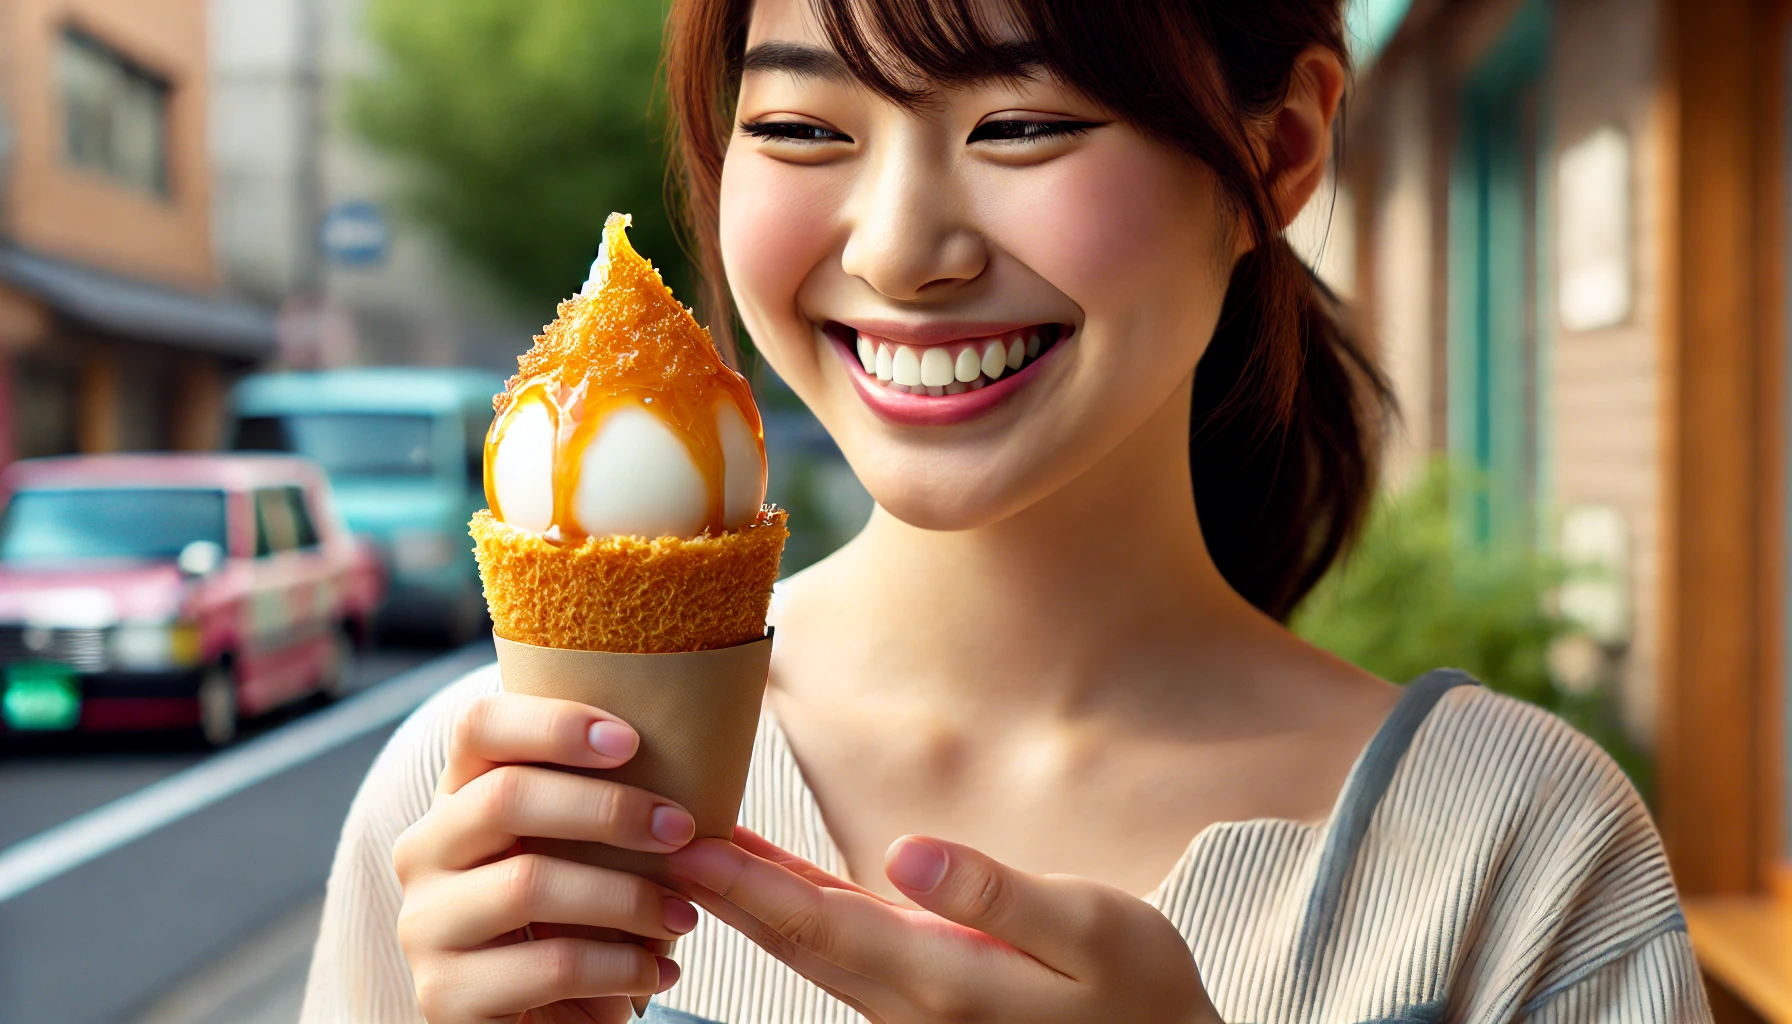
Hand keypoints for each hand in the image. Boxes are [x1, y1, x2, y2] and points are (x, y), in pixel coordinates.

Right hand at [393, 692, 699, 1023]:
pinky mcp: (444, 995)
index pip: (480, 726)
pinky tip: (657, 971)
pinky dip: (619, 965)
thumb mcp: (583, 853)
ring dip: (625, 896)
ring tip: (683, 916)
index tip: (630, 741)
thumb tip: (700, 756)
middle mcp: (426, 852)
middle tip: (681, 830)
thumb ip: (607, 802)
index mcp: (460, 797)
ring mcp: (424, 925)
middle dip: (607, 809)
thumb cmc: (576, 923)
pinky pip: (548, 965)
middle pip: (504, 797)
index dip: (552, 723)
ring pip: (527, 884)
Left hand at [666, 828, 1220, 1023]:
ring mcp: (911, 1011)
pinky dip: (794, 914)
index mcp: (940, 980)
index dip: (745, 881)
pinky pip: (839, 954)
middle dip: (721, 886)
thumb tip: (908, 852)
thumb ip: (995, 895)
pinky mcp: (926, 1003)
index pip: (818, 923)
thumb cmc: (1140, 989)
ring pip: (808, 949)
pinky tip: (773, 885)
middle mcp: (908, 1004)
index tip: (686, 840)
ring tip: (696, 848)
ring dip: (748, 900)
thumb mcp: (1089, 928)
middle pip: (793, 938)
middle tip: (655, 834)